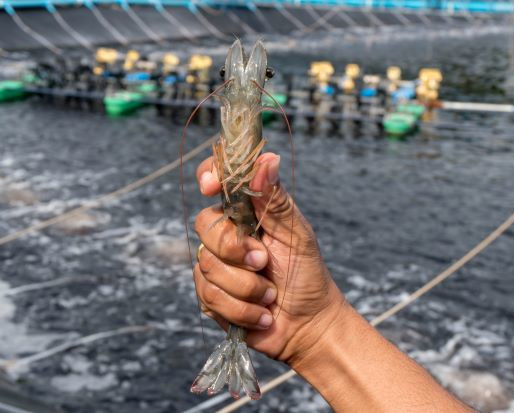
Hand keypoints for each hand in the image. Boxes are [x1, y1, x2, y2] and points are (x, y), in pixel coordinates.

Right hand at [193, 152, 345, 364]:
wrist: (307, 325)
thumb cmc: (306, 274)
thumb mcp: (297, 234)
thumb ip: (276, 199)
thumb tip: (267, 158)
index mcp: (247, 211)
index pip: (217, 180)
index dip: (208, 176)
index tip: (210, 185)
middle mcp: (227, 233)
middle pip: (205, 225)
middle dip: (236, 249)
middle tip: (264, 262)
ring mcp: (216, 265)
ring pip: (207, 264)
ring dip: (245, 286)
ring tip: (270, 294)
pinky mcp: (210, 295)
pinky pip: (209, 295)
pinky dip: (241, 308)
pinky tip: (260, 313)